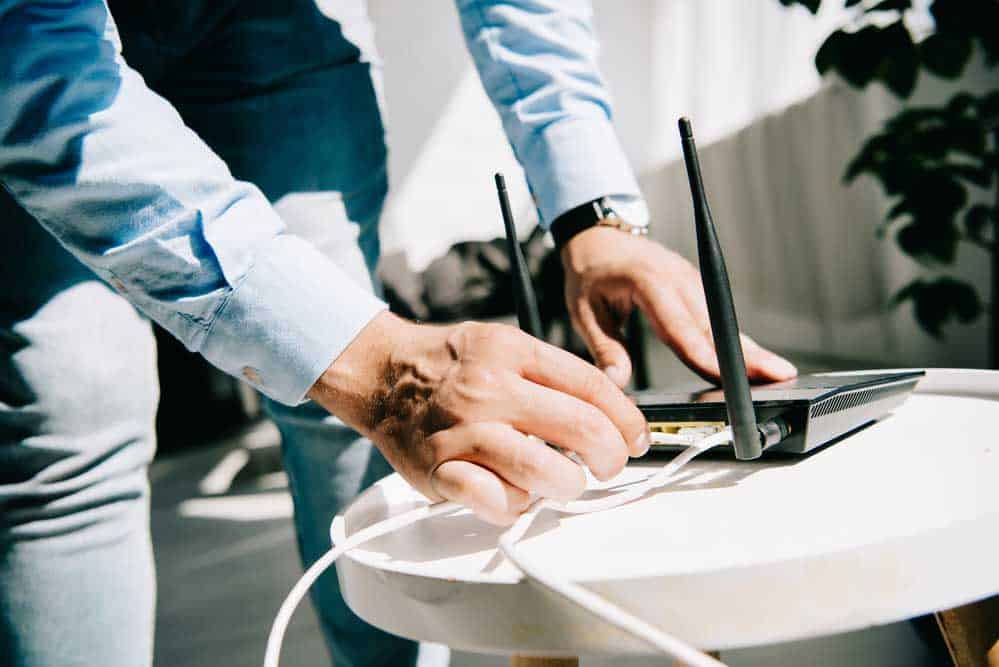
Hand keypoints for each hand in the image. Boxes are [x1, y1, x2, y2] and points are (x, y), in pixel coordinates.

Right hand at [308, 311, 649, 524]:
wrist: (382, 375)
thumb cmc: (449, 365)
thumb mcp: (503, 344)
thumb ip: (552, 373)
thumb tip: (611, 414)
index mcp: (511, 352)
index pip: (593, 387)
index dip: (628, 419)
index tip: (635, 437)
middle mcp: (489, 389)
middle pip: (582, 429)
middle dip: (611, 456)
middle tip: (608, 464)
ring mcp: (463, 432)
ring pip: (546, 472)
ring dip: (568, 484)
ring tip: (563, 480)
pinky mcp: (439, 472)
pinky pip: (496, 503)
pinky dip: (516, 506)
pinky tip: (513, 493)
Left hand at [561, 226, 797, 387]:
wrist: (598, 236)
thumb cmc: (590, 272)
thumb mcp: (585, 312)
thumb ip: (604, 348)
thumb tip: (616, 384)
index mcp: (648, 282)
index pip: (679, 326)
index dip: (702, 354)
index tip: (723, 376)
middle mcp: (677, 278)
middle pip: (713, 324)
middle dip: (744, 354)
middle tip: (778, 376)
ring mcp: (691, 280)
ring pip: (723, 321)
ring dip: (749, 348)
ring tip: (779, 374)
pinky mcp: (697, 287)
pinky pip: (718, 316)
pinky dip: (737, 340)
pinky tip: (757, 361)